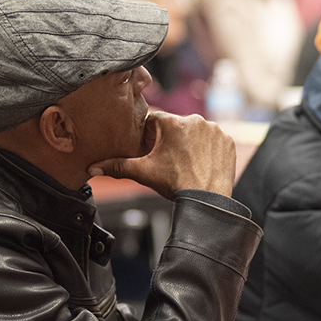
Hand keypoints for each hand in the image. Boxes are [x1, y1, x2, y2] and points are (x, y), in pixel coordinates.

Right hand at [87, 110, 236, 198]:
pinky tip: (201, 163)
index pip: (154, 120)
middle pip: (175, 126)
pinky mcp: (227, 140)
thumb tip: (93, 168)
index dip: (150, 135)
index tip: (151, 149)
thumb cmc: (176, 185)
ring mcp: (214, 130)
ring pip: (195, 132)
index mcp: (172, 123)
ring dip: (190, 143)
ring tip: (186, 164)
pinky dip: (208, 149)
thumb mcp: (143, 173)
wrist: (207, 201)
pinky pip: (213, 140)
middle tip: (169, 161)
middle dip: (171, 140)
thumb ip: (117, 166)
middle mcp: (195, 120)